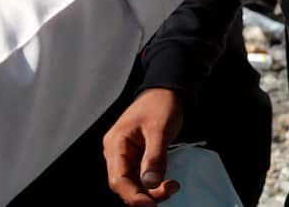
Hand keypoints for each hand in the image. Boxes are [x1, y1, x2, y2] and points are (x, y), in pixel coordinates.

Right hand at [104, 88, 184, 205]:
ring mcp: (125, 155)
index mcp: (116, 143)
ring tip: (171, 186)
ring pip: (133, 184)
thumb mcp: (159, 129)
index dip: (134, 196)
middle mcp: (116, 151)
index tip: (153, 204)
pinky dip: (153, 184)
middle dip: (145, 195)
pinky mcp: (136, 158)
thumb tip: (149, 184)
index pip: (118, 179)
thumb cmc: (160, 104)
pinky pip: (140, 178)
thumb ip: (154, 157)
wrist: (167, 92)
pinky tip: (167, 182)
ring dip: (151, 191)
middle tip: (169, 191)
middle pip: (124, 185)